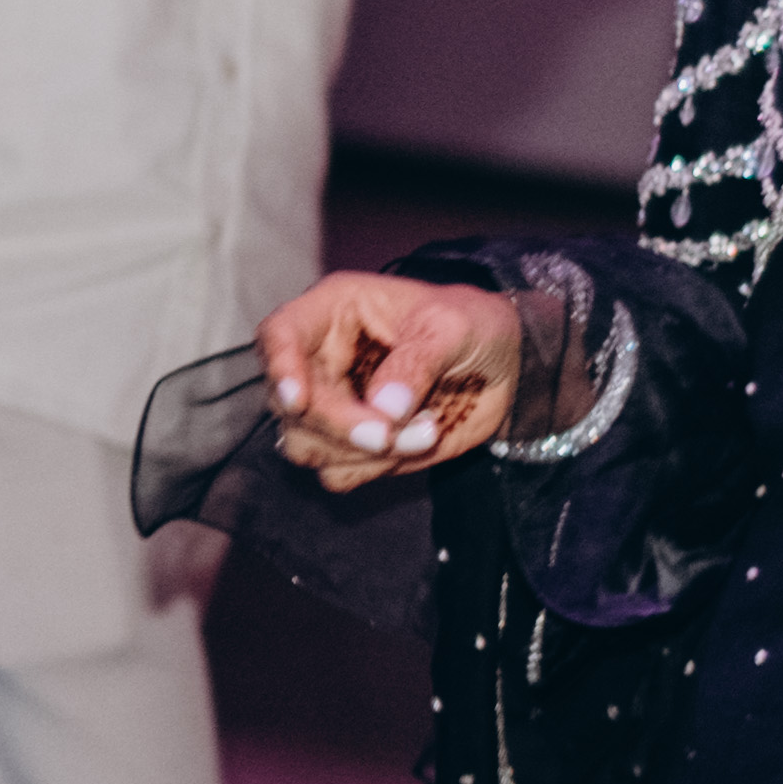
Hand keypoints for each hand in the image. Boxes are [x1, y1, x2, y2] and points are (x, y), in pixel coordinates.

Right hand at [258, 270, 524, 493]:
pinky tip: (418, 440)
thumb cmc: (470, 324)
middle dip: (340, 426)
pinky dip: (375, 468)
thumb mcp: (452, 326)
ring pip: (305, 445)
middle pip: (290, 405)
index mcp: (335, 311)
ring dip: (359, 452)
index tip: (301, 400)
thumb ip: (418, 361)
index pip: (280, 333)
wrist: (502, 363)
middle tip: (391, 432)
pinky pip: (337, 472)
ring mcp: (333, 404)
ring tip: (424, 431)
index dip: (281, 367)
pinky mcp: (351, 443)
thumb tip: (384, 406)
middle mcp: (322, 358)